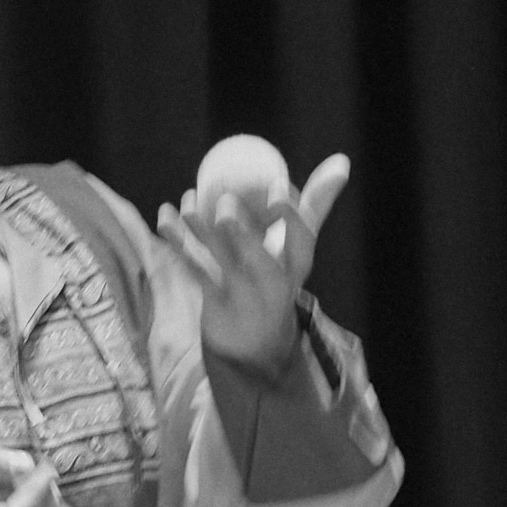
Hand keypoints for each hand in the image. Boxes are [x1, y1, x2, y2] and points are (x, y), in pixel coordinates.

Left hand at [158, 152, 350, 369]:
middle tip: (225, 201)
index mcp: (297, 264)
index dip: (288, 214)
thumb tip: (341, 160)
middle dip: (240, 231)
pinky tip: (164, 215)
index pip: (300, 240)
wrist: (258, 346)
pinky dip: (176, 240)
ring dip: (199, 230)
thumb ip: (315, 203)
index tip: (276, 186)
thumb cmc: (279, 279)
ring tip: (187, 202)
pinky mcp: (211, 300)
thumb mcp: (300, 247)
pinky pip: (191, 267)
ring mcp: (240, 295)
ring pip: (218, 262)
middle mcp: (272, 283)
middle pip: (257, 259)